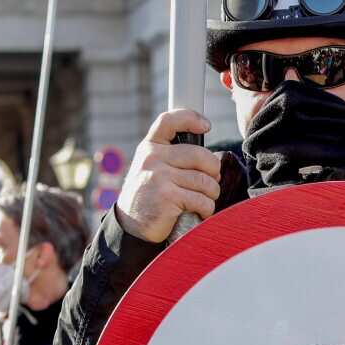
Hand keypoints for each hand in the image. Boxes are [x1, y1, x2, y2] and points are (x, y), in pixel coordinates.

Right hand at [116, 110, 221, 242]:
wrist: (131, 226)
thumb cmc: (150, 197)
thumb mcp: (153, 169)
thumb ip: (173, 157)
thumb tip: (212, 159)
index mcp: (150, 147)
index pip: (169, 120)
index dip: (190, 118)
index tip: (206, 125)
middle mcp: (153, 157)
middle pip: (201, 155)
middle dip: (213, 171)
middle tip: (211, 183)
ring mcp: (159, 176)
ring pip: (205, 181)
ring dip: (211, 194)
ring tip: (203, 201)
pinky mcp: (168, 196)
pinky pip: (202, 200)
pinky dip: (206, 209)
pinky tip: (199, 213)